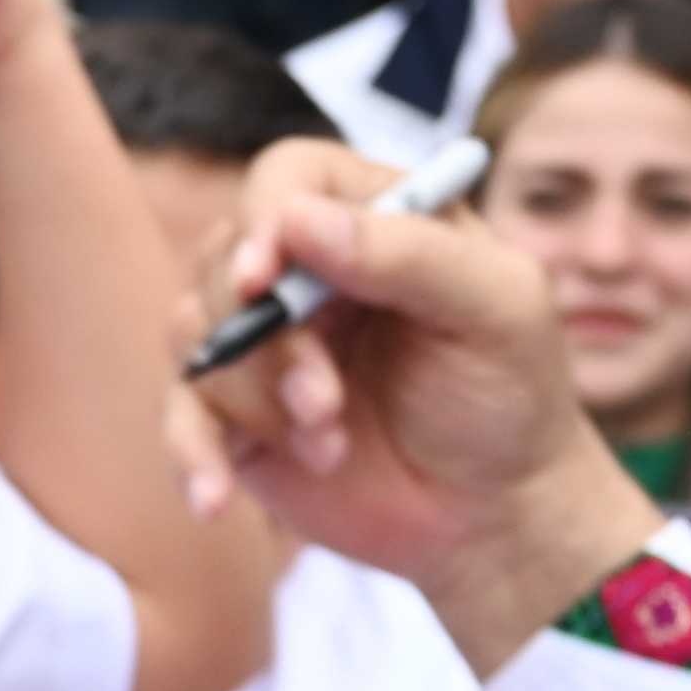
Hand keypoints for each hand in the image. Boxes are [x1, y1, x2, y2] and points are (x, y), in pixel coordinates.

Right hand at [193, 140, 658, 667]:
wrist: (495, 512)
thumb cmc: (509, 395)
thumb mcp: (498, 309)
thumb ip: (413, 253)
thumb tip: (300, 220)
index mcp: (372, 215)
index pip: (287, 179)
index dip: (264, 219)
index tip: (266, 277)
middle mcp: (305, 268)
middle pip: (227, 261)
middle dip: (271, 340)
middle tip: (326, 403)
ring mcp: (265, 341)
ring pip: (198, 336)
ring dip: (255, 400)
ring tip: (329, 445)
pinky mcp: (239, 415)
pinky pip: (181, 416)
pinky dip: (191, 454)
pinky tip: (215, 497)